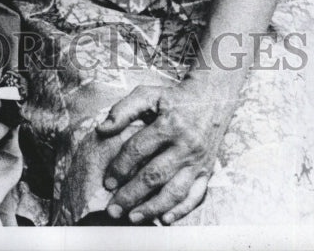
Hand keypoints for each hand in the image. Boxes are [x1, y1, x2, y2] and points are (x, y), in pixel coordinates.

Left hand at [96, 78, 235, 224]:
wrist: (212, 98)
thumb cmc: (174, 98)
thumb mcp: (148, 94)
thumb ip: (124, 110)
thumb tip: (102, 129)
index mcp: (169, 124)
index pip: (139, 149)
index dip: (120, 167)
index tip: (107, 183)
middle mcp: (186, 145)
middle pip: (155, 175)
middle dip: (131, 195)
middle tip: (113, 209)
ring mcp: (198, 161)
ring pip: (175, 191)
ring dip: (153, 208)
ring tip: (132, 217)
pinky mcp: (208, 171)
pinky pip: (196, 196)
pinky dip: (181, 210)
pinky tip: (165, 219)